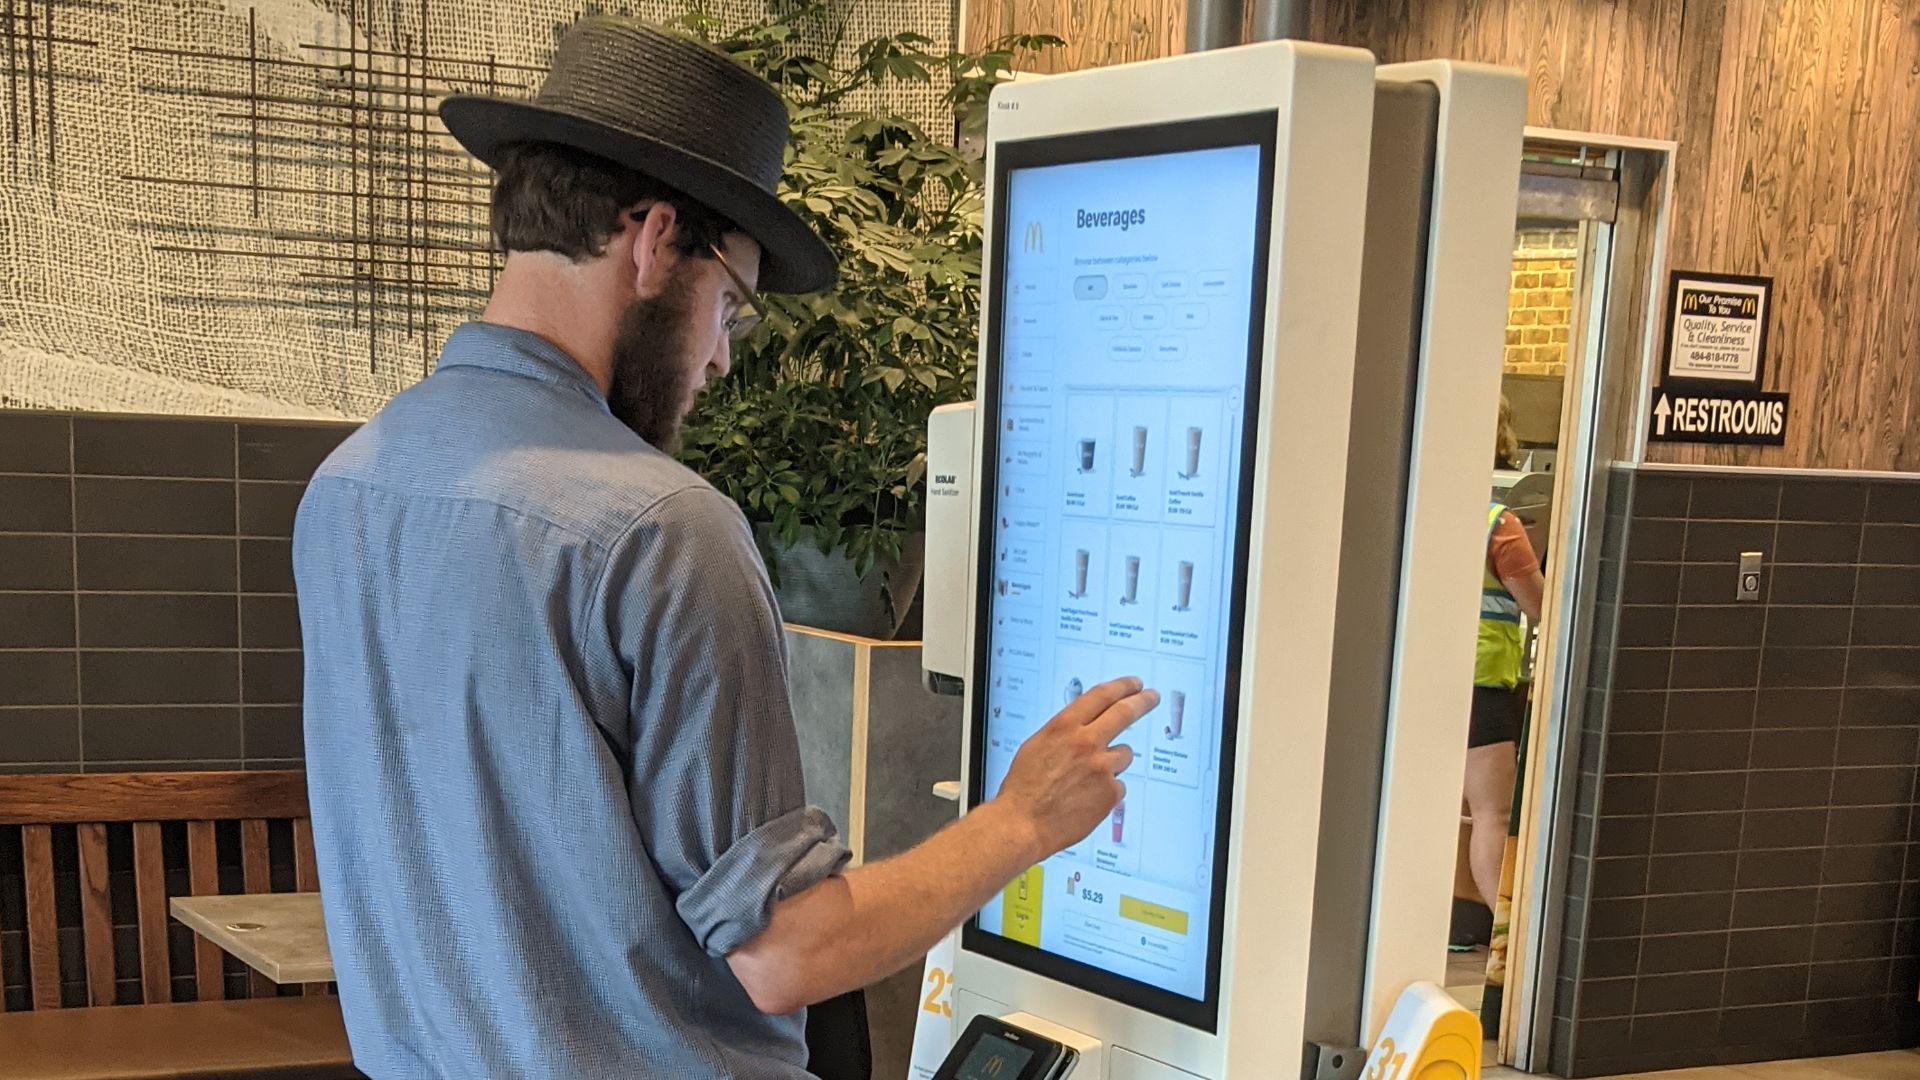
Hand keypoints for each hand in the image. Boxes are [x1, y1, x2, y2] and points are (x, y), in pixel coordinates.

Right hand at [990, 677, 1158, 859]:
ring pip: (1123, 755)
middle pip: (1124, 713)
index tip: (1133, 684)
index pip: (1101, 696)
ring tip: (1088, 779)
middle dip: (1142, 701)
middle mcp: (1086, 743)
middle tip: (1151, 697)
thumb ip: (1065, 733)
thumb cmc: (1024, 788)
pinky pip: (1118, 786)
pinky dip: (1107, 792)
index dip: (1122, 686)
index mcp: (1064, 727)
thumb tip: (1082, 726)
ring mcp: (1101, 768)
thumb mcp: (1037, 746)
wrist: (1022, 823)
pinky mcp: (1110, 793)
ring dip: (1112, 763)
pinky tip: (1086, 800)